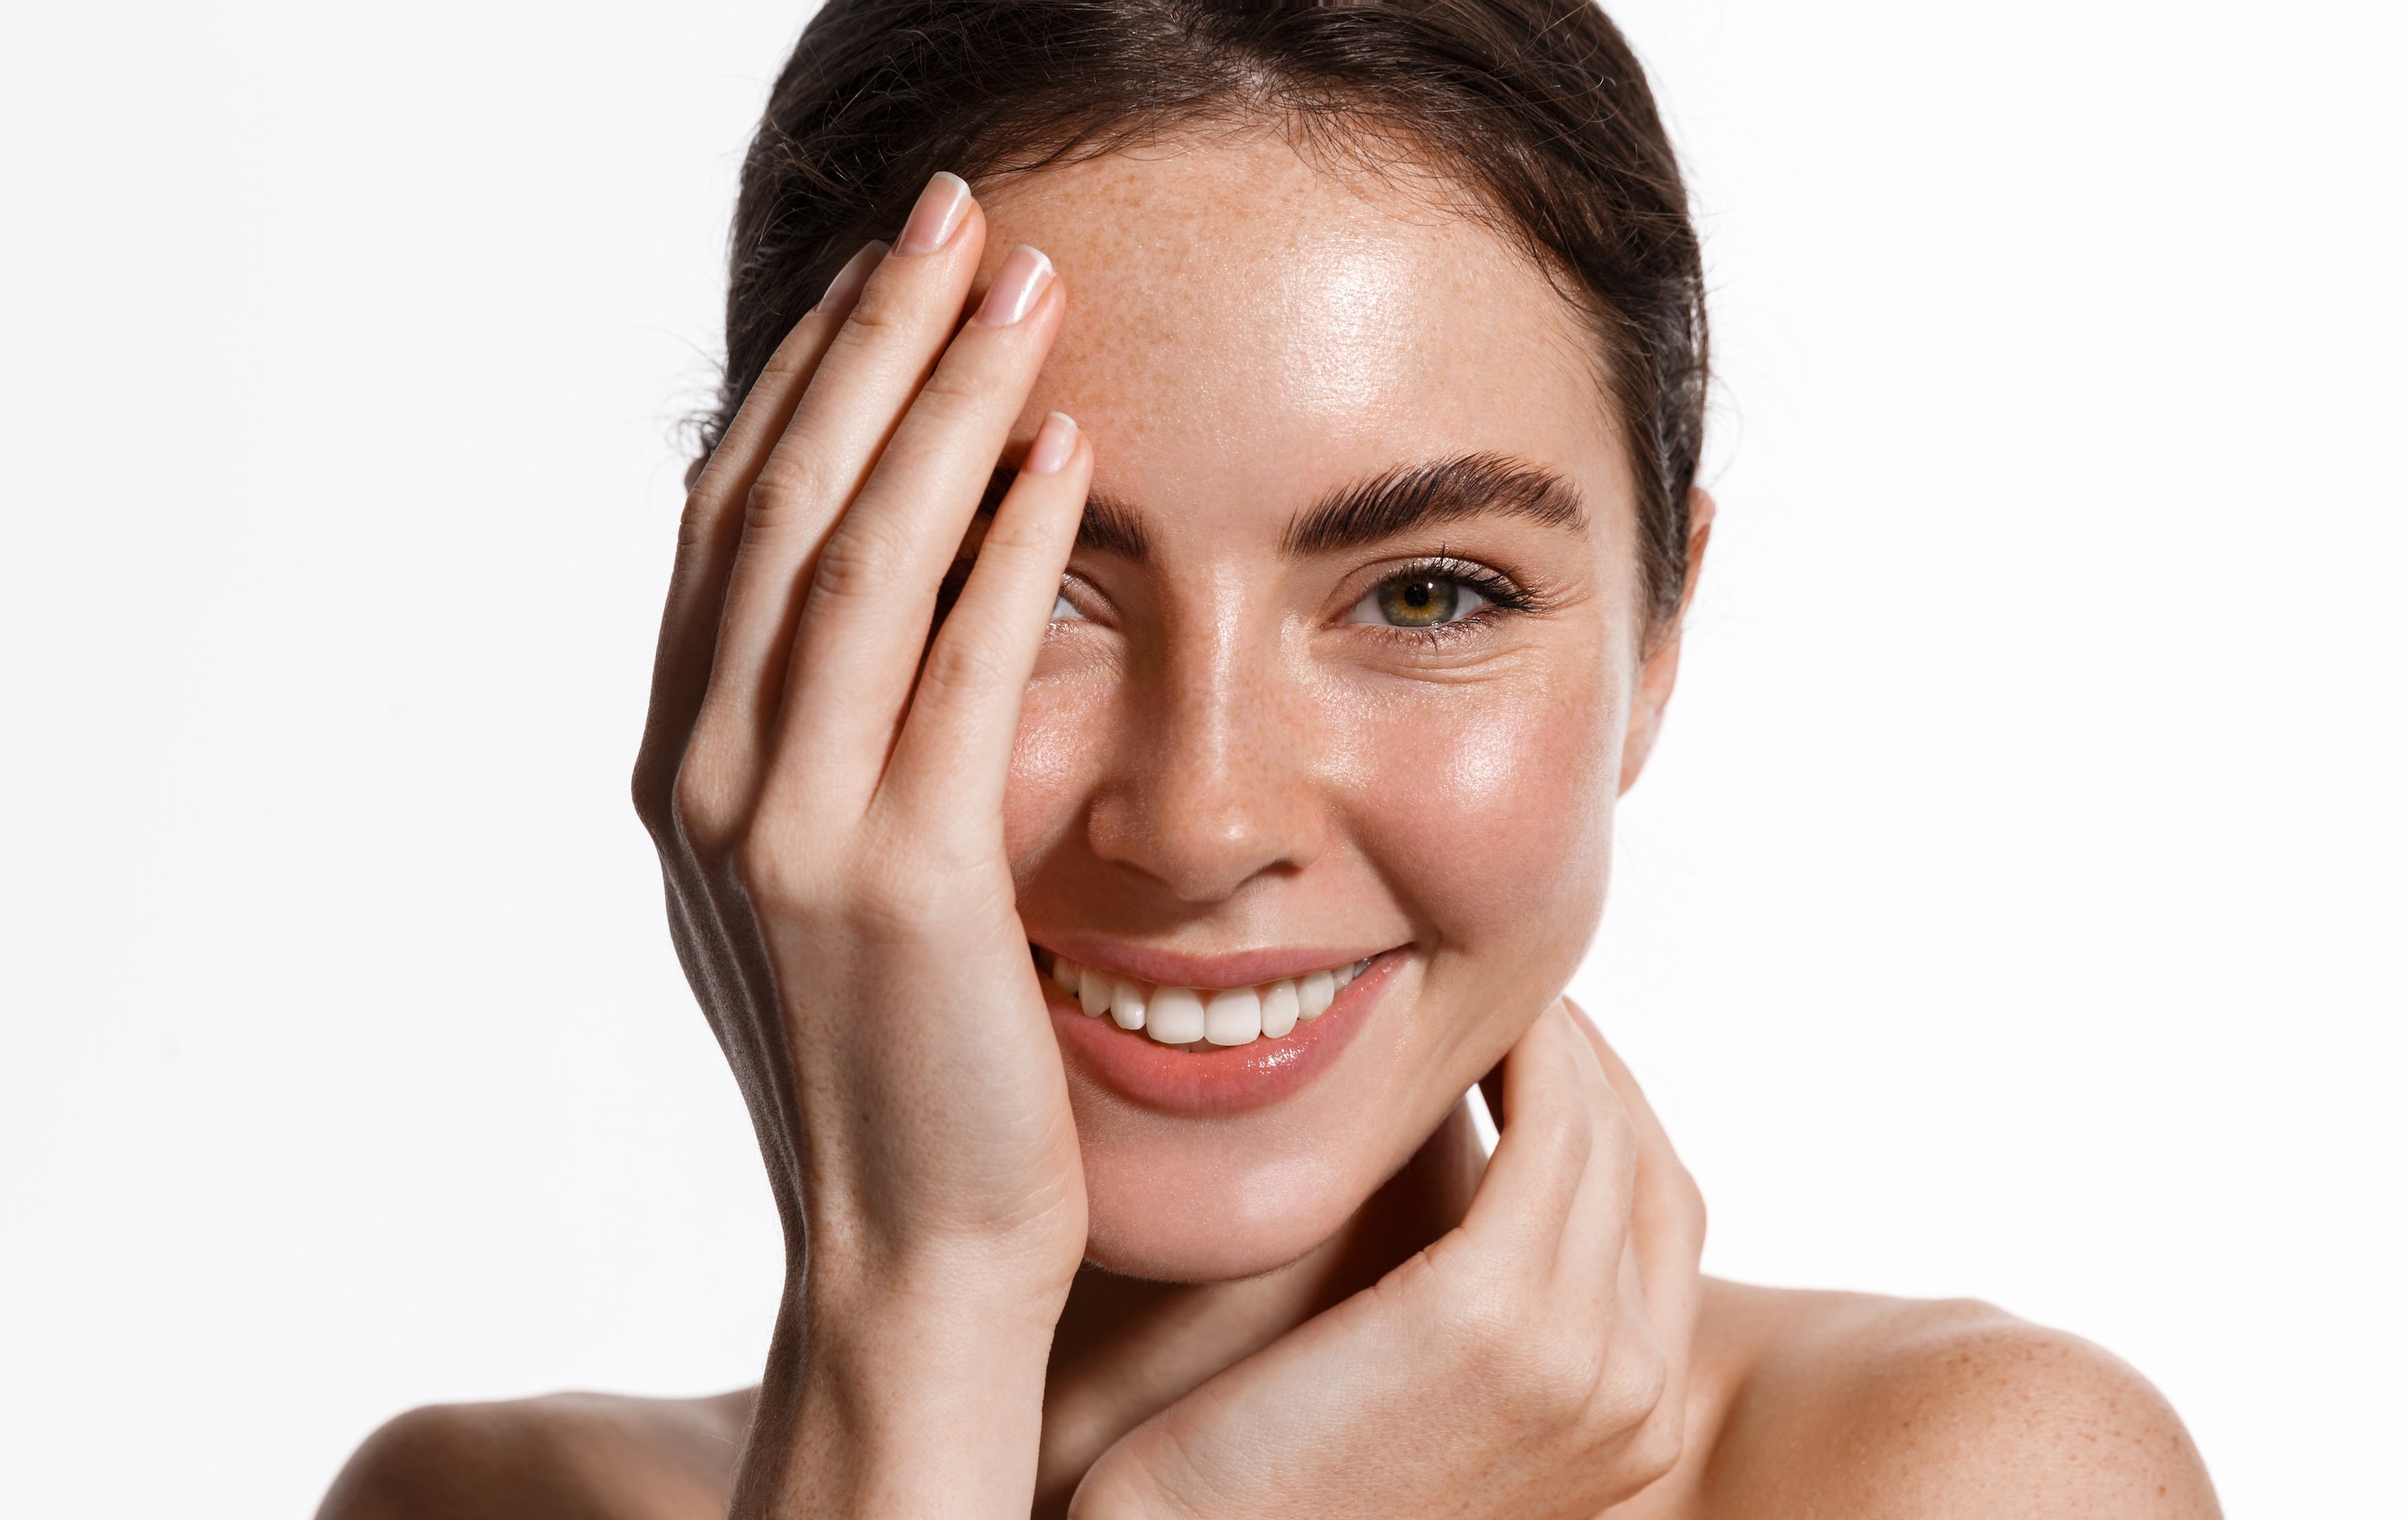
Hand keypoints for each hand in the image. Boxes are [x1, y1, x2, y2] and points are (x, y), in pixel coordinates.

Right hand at [629, 175, 1088, 1514]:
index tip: (883, 277)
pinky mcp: (898, 885)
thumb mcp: (819, 893)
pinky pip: (951, 673)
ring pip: (853, 561)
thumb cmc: (900, 1072)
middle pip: (777, 504)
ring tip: (1021, 285)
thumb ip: (811, 751)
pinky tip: (1066, 454)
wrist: (912, 1253)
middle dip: (867, 344)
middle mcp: (708, 784)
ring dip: (940, 406)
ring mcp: (789, 834)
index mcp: (685, 774)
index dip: (804, 384)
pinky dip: (1005, 549)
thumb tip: (860, 607)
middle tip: (953, 215)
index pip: (730, 526)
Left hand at [1071, 1003, 1706, 1519]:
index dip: (1614, 1107)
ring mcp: (1586, 1363)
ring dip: (1552, 1036)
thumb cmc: (1274, 1472)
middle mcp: (1640, 1402)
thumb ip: (1484, 1294)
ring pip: (1600, 1132)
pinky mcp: (1497, 1315)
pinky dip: (1526, 1050)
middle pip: (1647, 1166)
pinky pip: (1550, 1128)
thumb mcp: (1421, 1382)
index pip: (1666, 1215)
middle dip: (1587, 1060)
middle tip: (1512, 985)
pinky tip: (1466, 1016)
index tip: (1545, 1036)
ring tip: (1480, 982)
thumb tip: (1493, 1153)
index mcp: (1639, 1425)